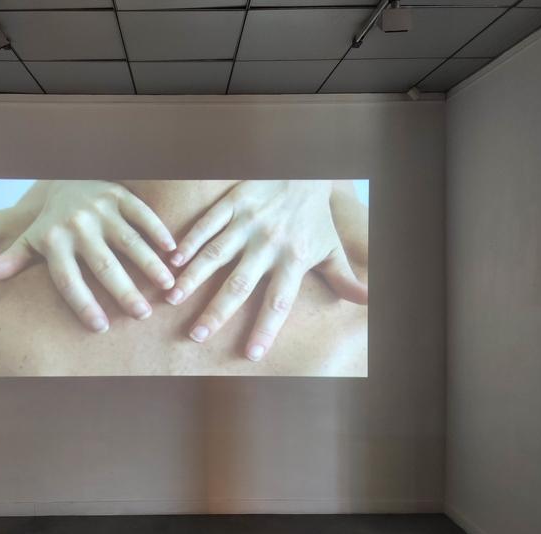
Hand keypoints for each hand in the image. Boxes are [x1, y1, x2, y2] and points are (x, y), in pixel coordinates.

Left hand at [0, 180, 176, 332]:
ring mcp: (100, 208)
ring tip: (168, 287)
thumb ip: (15, 259)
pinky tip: (173, 252)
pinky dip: (158, 232)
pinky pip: (142, 214)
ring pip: (129, 240)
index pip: (68, 280)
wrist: (65, 178)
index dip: (83, 305)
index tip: (102, 328)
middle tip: (142, 314)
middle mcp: (77, 225)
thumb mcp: (31, 240)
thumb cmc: (51, 222)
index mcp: (54, 241)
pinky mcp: (119, 195)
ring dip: (150, 264)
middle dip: (124, 291)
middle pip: (103, 264)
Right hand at [165, 180, 367, 360]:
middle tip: (196, 336)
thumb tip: (367, 303)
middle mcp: (269, 244)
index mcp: (293, 260)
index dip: (265, 329)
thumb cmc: (315, 218)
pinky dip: (190, 241)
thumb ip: (344, 279)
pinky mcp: (233, 203)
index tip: (249, 355)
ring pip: (216, 254)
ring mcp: (248, 223)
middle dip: (217, 312)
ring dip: (193, 277)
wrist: (305, 171)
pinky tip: (173, 260)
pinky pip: (208, 224)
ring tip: (172, 299)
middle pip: (240, 284)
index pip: (278, 302)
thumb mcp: (332, 249)